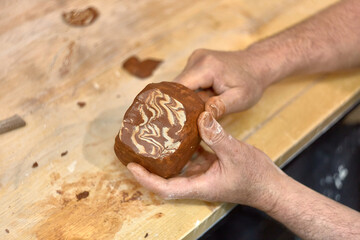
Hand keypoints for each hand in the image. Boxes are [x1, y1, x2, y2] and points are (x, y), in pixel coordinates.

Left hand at [127, 112, 284, 210]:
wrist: (270, 185)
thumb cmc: (255, 177)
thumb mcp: (236, 153)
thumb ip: (217, 135)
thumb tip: (202, 116)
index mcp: (199, 186)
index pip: (165, 188)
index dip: (146, 179)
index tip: (131, 166)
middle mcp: (197, 181)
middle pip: (165, 178)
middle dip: (149, 166)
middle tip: (136, 149)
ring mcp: (203, 174)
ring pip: (177, 166)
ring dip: (165, 155)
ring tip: (153, 138)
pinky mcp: (209, 166)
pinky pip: (191, 156)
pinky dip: (183, 146)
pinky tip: (180, 131)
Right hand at [174, 49, 268, 117]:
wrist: (258, 64)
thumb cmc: (251, 83)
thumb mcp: (240, 99)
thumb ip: (220, 108)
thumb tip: (202, 119)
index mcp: (206, 67)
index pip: (178, 88)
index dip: (174, 104)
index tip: (174, 121)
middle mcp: (197, 59)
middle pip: (176, 86)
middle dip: (180, 103)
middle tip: (186, 120)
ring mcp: (195, 58)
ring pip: (180, 85)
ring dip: (186, 98)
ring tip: (199, 107)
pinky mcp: (196, 62)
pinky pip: (186, 81)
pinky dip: (191, 92)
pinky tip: (202, 98)